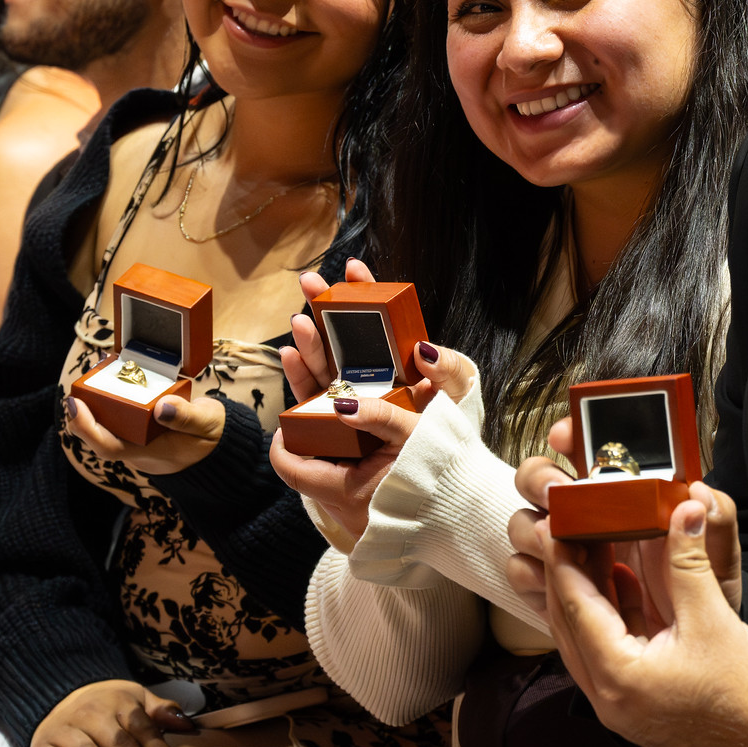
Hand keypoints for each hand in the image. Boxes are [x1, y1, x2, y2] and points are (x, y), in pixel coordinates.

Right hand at [29, 680, 193, 746]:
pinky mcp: (45, 741)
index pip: (142, 728)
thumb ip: (161, 712)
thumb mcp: (136, 699)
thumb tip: (188, 724)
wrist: (60, 694)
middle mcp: (94, 713)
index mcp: (121, 703)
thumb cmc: (106, 704)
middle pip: (117, 740)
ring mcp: (68, 727)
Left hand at [66, 391, 224, 475]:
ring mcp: (139, 441)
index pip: (107, 446)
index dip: (85, 427)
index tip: (74, 403)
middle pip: (99, 437)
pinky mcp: (143, 430)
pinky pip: (118, 419)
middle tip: (76, 389)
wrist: (222, 447)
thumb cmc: (214, 436)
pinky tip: (109, 380)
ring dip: (94, 407)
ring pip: (107, 428)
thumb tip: (161, 407)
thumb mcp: (207, 424)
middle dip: (82, 415)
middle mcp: (138, 449)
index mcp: (149, 452)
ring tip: (90, 380)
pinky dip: (109, 401)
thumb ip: (187, 417)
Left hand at [270, 335, 475, 539]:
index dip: (281, 443)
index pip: (290, 468)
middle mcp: (343, 509)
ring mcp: (354, 517)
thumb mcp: (413, 434)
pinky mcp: (367, 517)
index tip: (286, 421)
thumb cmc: (442, 474)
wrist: (468, 513)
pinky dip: (346, 464)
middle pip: (308, 468)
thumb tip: (342, 404)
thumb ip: (377, 415)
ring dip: (327, 450)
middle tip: (315, 410)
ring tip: (341, 423)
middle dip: (306, 436)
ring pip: (327, 476)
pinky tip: (363, 447)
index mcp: (345, 490)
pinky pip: (345, 487)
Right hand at [279, 259, 471, 414]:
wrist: (429, 478)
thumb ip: (450, 370)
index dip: (365, 292)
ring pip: (322, 360)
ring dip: (309, 339)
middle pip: (342, 334)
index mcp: (397, 360)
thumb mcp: (456, 397)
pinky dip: (299, 374)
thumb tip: (425, 349)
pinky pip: (312, 396)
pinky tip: (291, 355)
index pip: (378, 319)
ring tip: (300, 321)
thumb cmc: (447, 432)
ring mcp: (348, 394)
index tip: (353, 268)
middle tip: (310, 283)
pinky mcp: (332, 421)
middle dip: (324, 306)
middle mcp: (367, 373)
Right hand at [504, 418, 740, 622]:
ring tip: (557, 547)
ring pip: (523, 525)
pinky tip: (557, 587)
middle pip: (538, 480)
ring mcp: (565, 551)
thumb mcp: (720, 559)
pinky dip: (532, 577)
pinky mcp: (552, 589)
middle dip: (539, 479)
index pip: (588, 448)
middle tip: (556, 494)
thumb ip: (718, 523)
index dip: (571, 435)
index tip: (565, 437)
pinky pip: (523, 574)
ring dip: (532, 531)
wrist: (691, 650)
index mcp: (626, 492)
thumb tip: (699, 494)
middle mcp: (588, 515)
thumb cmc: (703, 593)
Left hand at [506, 450, 747, 746]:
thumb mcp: (712, 618)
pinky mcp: (632, 703)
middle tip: (569, 530)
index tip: (557, 525)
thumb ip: (688, 562)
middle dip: (568, 575)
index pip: (575, 607)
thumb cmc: (743, 691)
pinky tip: (620, 581)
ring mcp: (617, 704)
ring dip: (588, 594)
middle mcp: (606, 696)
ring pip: (584, 638)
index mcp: (618, 675)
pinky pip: (605, 651)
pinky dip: (608, 615)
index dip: (564, 562)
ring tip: (592, 547)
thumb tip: (685, 511)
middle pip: (569, 624)